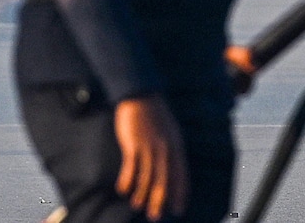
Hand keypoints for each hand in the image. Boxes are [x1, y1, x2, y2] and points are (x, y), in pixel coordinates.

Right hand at [114, 96, 188, 221]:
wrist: (140, 94)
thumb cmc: (153, 114)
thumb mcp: (170, 131)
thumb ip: (171, 149)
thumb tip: (170, 167)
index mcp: (176, 146)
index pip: (181, 175)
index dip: (180, 193)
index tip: (178, 210)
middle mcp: (165, 148)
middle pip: (164, 180)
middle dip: (160, 200)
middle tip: (156, 217)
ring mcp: (150, 146)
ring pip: (148, 177)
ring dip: (142, 194)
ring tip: (137, 206)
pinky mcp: (134, 143)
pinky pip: (131, 167)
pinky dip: (127, 180)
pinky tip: (123, 190)